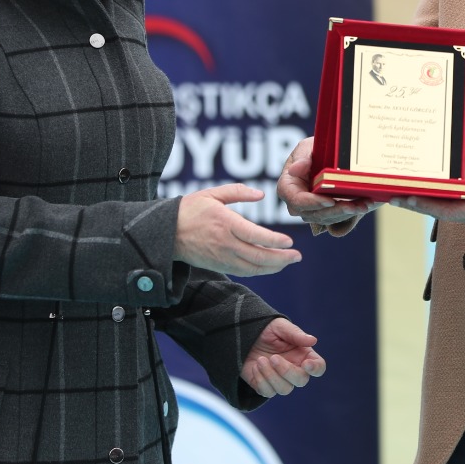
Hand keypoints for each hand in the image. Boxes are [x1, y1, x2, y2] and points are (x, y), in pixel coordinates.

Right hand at [176, 184, 301, 275]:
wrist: (167, 232)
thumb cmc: (190, 209)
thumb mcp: (212, 194)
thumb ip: (238, 192)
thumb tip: (261, 194)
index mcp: (225, 223)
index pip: (255, 236)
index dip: (274, 241)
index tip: (289, 242)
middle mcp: (225, 243)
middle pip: (258, 256)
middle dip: (281, 258)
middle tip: (298, 256)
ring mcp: (222, 257)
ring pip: (253, 268)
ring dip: (273, 267)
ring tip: (288, 262)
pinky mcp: (219, 266)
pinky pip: (243, 272)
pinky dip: (260, 271)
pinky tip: (271, 267)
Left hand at [241, 317, 326, 397]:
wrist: (243, 337)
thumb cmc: (266, 330)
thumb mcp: (280, 326)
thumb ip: (296, 334)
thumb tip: (313, 340)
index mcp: (303, 355)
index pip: (318, 367)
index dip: (315, 368)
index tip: (306, 364)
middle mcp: (295, 370)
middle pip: (301, 380)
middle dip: (287, 371)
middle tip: (273, 357)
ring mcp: (281, 380)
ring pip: (285, 389)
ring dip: (271, 376)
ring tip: (260, 360)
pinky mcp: (266, 387)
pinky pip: (268, 392)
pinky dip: (261, 380)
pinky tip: (255, 367)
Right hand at [277, 137, 374, 226]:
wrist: (326, 155)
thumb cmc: (313, 150)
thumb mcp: (306, 147)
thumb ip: (302, 157)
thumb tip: (294, 169)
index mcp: (288, 186)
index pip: (296, 200)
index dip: (312, 203)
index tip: (329, 200)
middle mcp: (297, 203)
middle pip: (313, 213)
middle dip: (334, 211)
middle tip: (352, 206)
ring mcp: (311, 210)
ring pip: (327, 218)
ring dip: (346, 213)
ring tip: (363, 205)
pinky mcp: (325, 213)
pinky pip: (336, 218)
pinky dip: (351, 212)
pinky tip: (364, 204)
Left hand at [391, 153, 464, 229]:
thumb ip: (463, 175)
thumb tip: (440, 178)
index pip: (449, 209)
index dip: (426, 204)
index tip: (408, 198)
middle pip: (442, 214)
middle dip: (418, 205)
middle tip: (395, 197)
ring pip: (445, 213)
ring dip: (425, 204)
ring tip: (402, 195)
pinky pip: (452, 210)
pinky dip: (437, 203)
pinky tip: (422, 195)